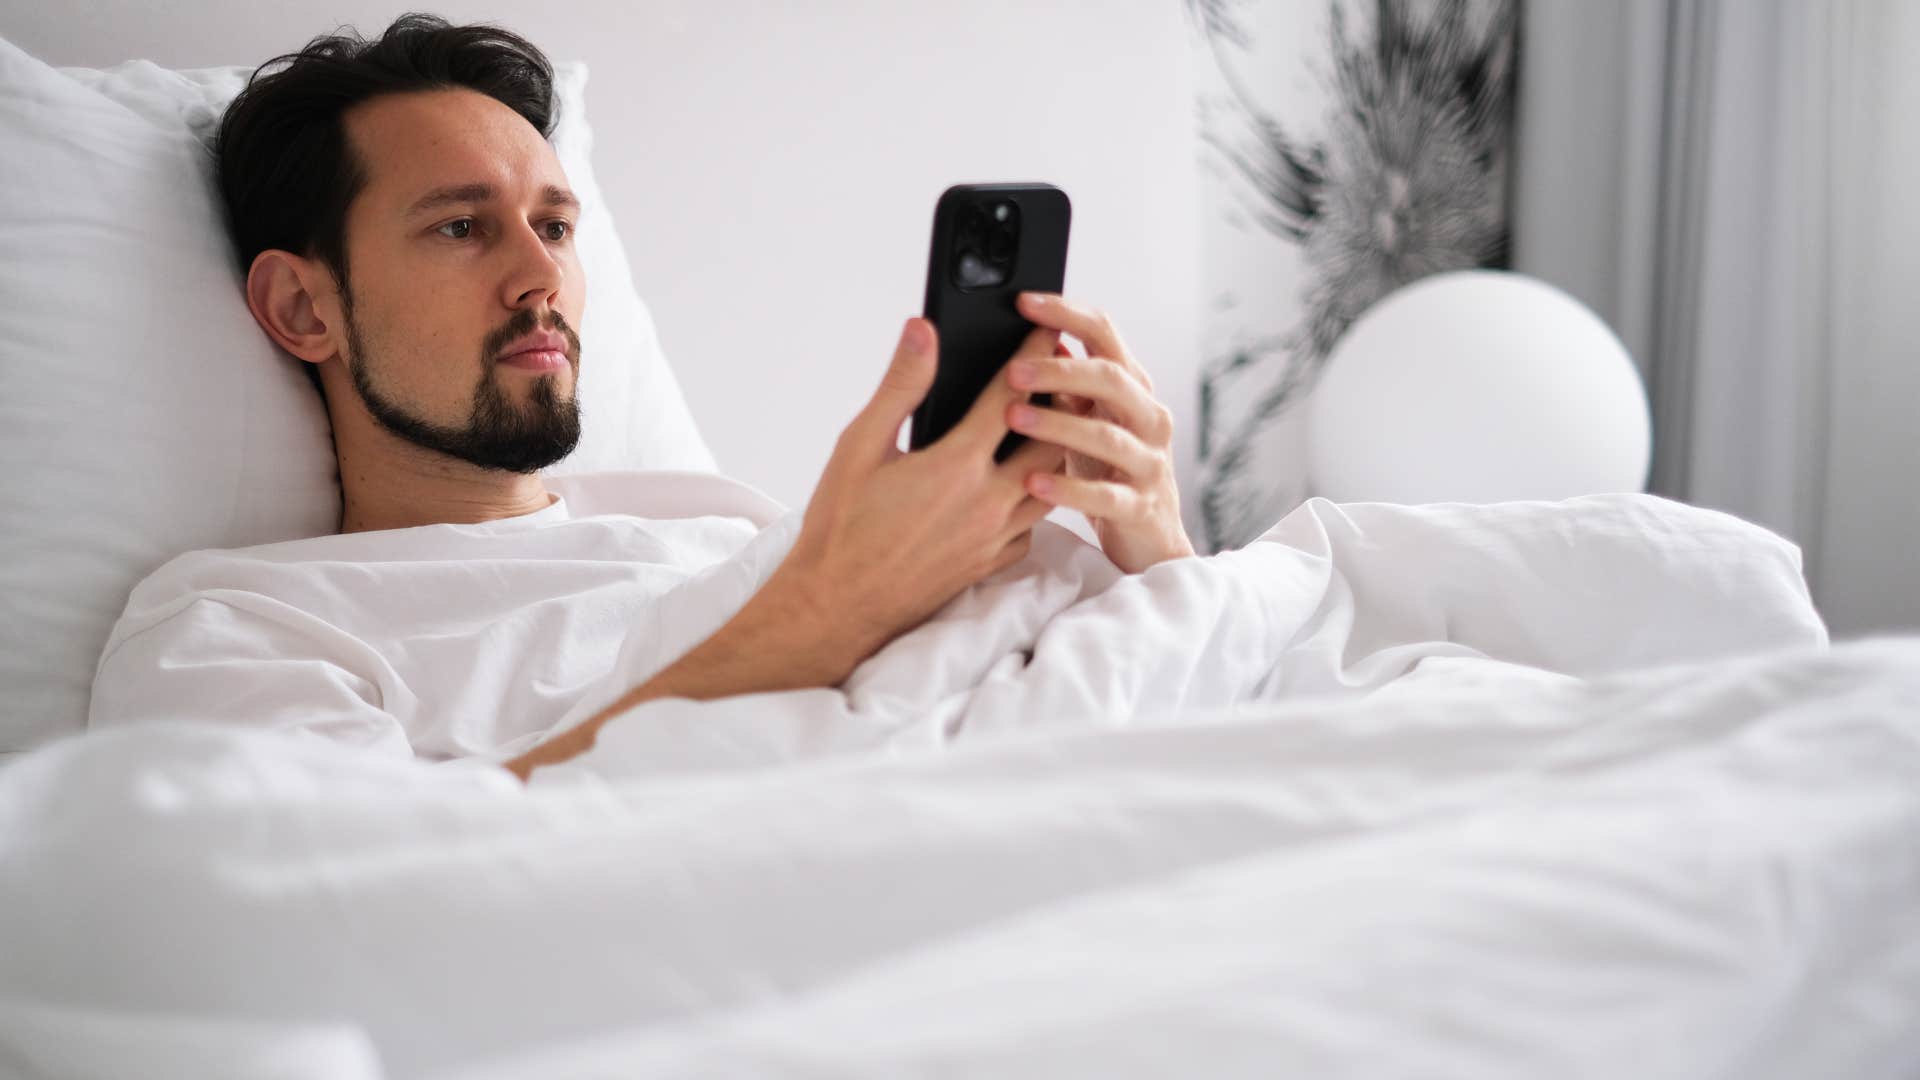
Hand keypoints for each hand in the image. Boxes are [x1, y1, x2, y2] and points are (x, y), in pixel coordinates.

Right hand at [764, 316, 1069, 678]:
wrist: (837, 606)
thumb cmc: (841, 527)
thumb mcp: (860, 446)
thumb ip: (899, 387)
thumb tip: (922, 332)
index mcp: (956, 466)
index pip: (1013, 397)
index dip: (1035, 357)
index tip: (1051, 331)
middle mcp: (987, 503)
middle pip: (1053, 442)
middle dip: (1061, 405)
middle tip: (1060, 379)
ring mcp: (993, 538)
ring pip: (1050, 486)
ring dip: (1054, 453)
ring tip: (1051, 427)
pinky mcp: (989, 564)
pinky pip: (1032, 527)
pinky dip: (1035, 500)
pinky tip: (1021, 487)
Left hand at [1002, 292, 1194, 573]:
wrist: (1150, 540)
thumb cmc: (1106, 471)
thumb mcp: (1086, 418)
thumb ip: (1065, 382)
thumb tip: (1027, 334)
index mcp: (1131, 387)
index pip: (1105, 334)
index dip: (1066, 314)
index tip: (1023, 302)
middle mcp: (1148, 417)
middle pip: (1111, 379)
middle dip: (1060, 369)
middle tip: (1012, 370)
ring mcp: (1149, 463)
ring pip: (1107, 435)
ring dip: (1057, 424)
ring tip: (1012, 418)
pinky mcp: (1140, 507)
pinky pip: (1105, 496)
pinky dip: (1067, 487)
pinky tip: (1031, 481)